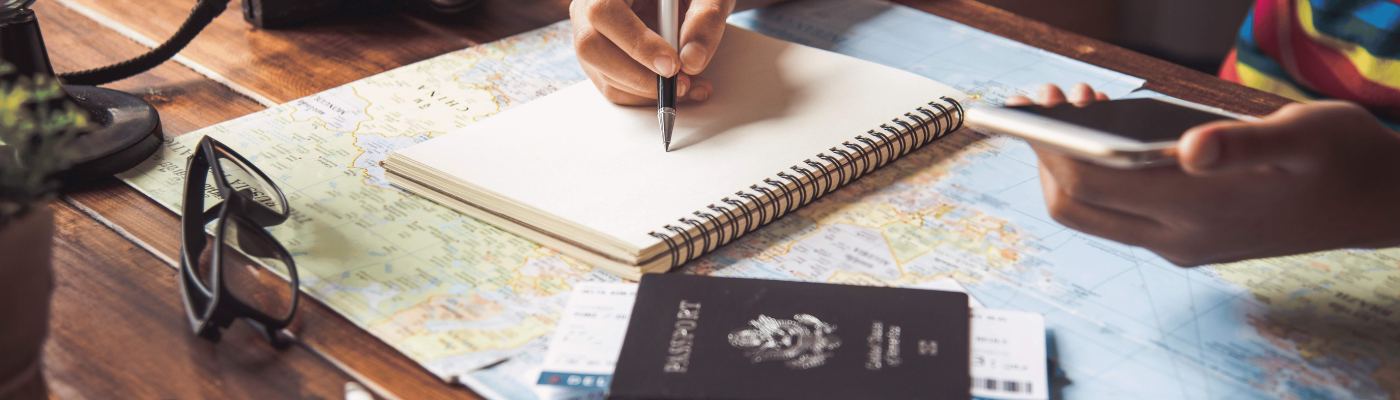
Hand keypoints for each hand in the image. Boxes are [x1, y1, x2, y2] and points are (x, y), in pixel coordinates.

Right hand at [570, 0, 734, 104]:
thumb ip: (704, 18)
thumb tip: (692, 61)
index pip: (605, 12)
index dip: (637, 43)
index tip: (672, 65)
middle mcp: (589, 5)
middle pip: (591, 47)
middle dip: (638, 76)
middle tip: (680, 83)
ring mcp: (587, 31)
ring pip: (600, 71)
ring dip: (645, 90)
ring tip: (687, 86)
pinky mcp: (599, 55)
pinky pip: (611, 83)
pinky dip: (643, 95)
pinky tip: (673, 88)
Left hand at [1007, 84, 1399, 265]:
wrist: (1379, 202)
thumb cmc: (1343, 158)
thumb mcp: (1305, 135)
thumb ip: (1245, 142)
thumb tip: (1189, 148)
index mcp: (1199, 210)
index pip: (1092, 183)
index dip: (1052, 145)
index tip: (1038, 105)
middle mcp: (1178, 238)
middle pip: (1075, 205)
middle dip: (1047, 153)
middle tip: (1047, 99)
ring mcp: (1180, 244)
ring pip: (1092, 211)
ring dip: (1069, 163)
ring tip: (1075, 105)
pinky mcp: (1186, 239)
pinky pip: (1119, 212)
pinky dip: (1099, 173)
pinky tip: (1108, 130)